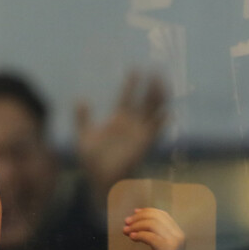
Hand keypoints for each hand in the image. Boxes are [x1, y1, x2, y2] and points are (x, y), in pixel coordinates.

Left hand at [76, 71, 166, 194]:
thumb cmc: (92, 161)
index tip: (135, 69)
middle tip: (156, 69)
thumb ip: (82, 118)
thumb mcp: (84, 136)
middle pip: (145, 101)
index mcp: (118, 120)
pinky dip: (162, 123)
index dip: (131, 83)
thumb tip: (80, 99)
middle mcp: (132, 124)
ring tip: (163, 83)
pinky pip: (155, 132)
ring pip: (153, 111)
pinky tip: (168, 113)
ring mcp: (139, 133)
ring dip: (159, 98)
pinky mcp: (144, 145)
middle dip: (151, 86)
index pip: (127, 96)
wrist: (99, 181)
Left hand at [123, 207, 185, 249]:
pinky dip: (139, 235)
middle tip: (127, 223)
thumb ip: (152, 229)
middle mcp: (179, 236)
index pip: (162, 215)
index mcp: (178, 233)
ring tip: (127, 231)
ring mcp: (175, 244)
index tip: (134, 213)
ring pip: (152, 224)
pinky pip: (150, 237)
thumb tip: (137, 212)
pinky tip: (132, 237)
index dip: (146, 211)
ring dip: (136, 226)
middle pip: (156, 217)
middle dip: (139, 218)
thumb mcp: (158, 243)